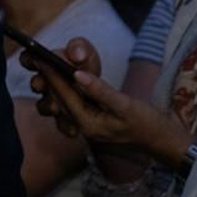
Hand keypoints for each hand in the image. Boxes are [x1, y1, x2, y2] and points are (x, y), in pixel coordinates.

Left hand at [22, 38, 193, 168]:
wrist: (161, 140)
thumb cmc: (146, 122)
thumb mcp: (125, 104)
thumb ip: (101, 91)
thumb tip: (77, 75)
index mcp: (88, 123)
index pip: (64, 94)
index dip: (52, 74)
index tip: (39, 56)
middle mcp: (83, 126)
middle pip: (59, 99)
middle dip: (47, 78)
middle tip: (35, 57)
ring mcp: (87, 125)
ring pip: (63, 103)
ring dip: (53, 85)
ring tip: (45, 65)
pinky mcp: (92, 121)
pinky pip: (72, 105)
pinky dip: (65, 91)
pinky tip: (63, 79)